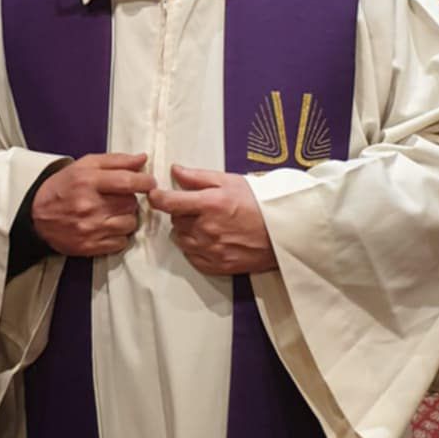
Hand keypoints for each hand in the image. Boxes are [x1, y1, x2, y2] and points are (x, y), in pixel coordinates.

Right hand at [30, 152, 155, 260]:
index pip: (127, 181)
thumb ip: (116, 161)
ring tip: (113, 212)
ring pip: (130, 224)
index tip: (149, 182)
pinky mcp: (90, 247)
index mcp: (88, 181)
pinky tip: (108, 227)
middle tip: (119, 197)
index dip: (145, 181)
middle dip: (130, 199)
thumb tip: (143, 159)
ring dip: (127, 218)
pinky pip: (121, 242)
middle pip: (131, 203)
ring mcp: (90, 229)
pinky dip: (119, 235)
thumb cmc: (63, 187)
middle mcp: (90, 206)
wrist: (35, 216)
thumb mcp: (85, 165)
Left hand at [147, 165, 272, 277]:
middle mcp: (207, 229)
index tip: (154, 195)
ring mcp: (211, 250)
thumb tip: (175, 171)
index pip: (169, 203)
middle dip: (182, 213)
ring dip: (187, 231)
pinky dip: (195, 249)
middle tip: (198, 208)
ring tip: (206, 224)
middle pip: (176, 221)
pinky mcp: (217, 266)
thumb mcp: (230, 181)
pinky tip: (210, 240)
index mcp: (209, 204)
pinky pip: (192, 257)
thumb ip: (198, 177)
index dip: (157, 198)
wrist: (284, 231)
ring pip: (181, 240)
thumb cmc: (259, 203)